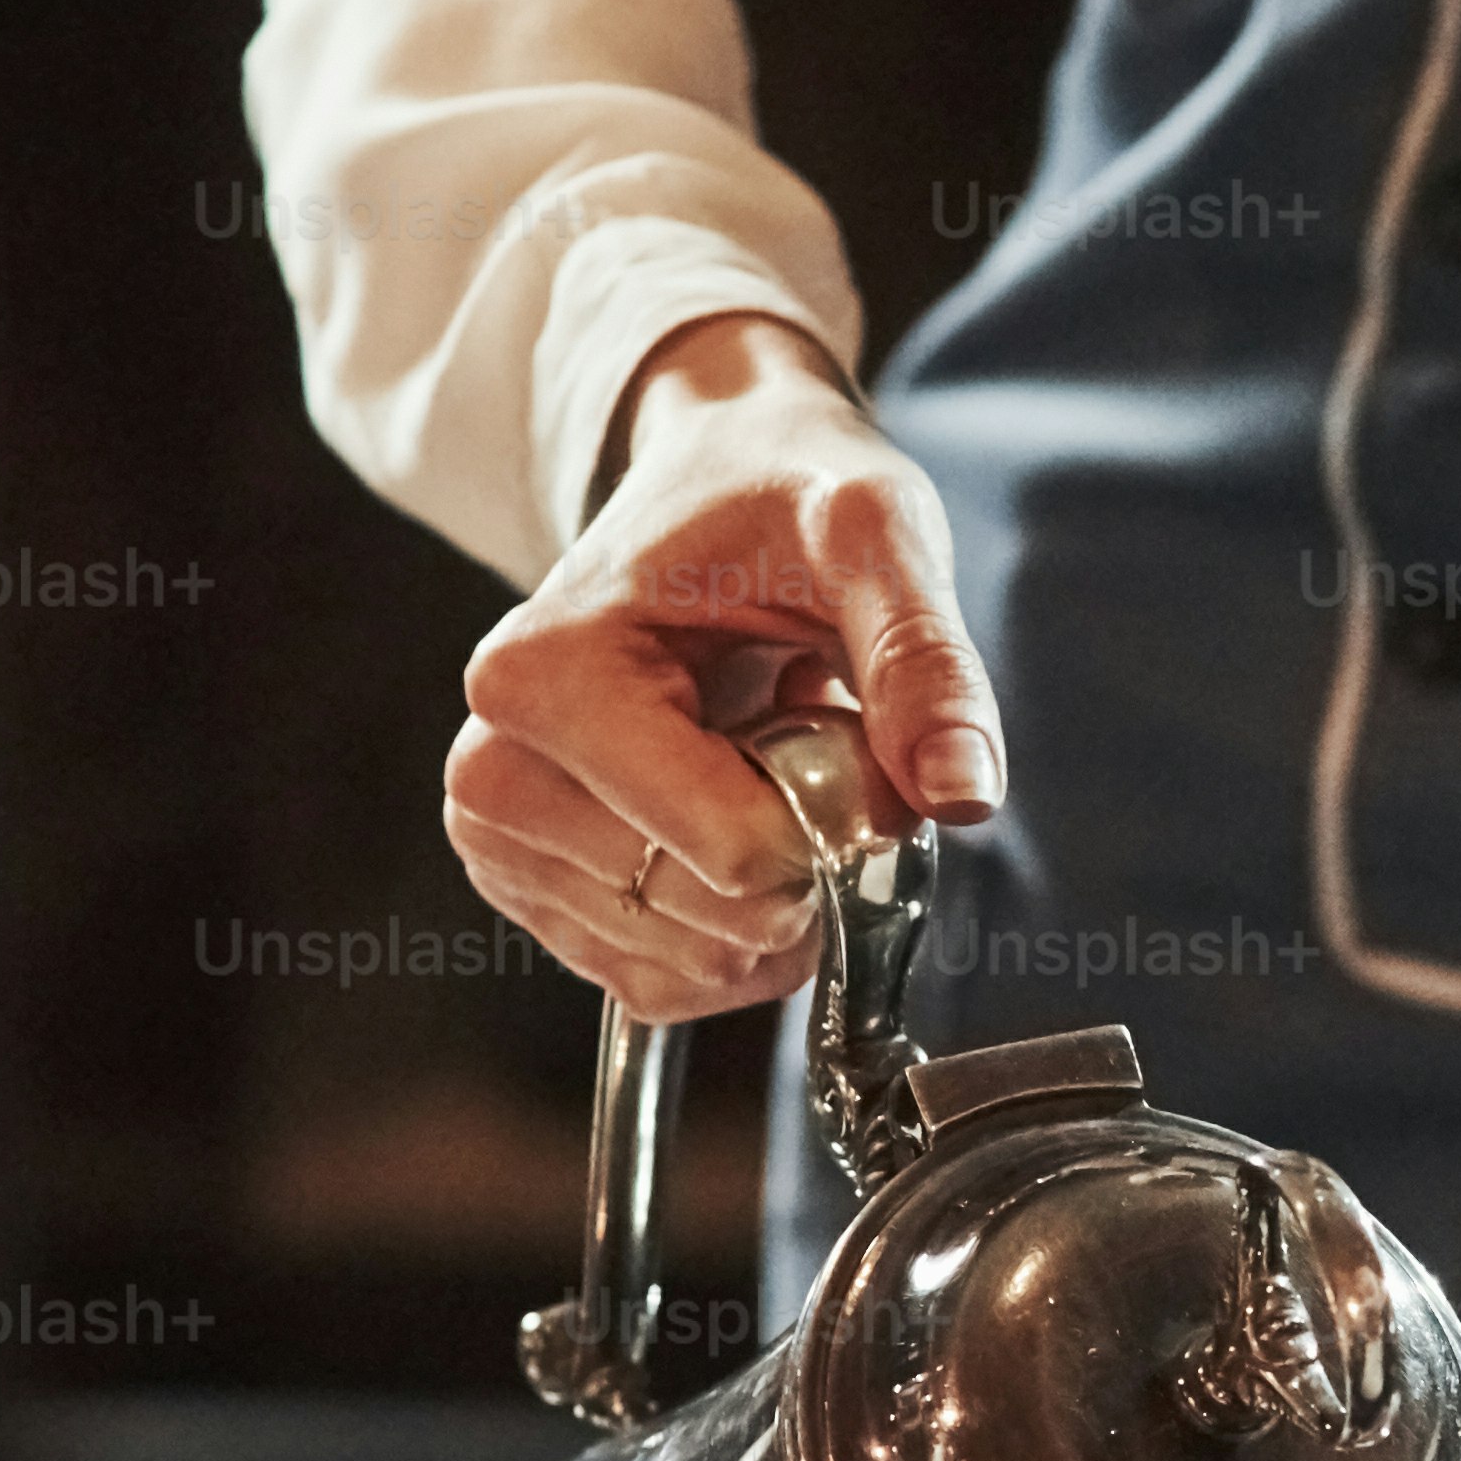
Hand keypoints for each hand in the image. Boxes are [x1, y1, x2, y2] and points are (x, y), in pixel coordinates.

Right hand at [447, 315, 1005, 1022]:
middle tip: (801, 724)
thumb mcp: (870, 534)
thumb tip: (964, 791)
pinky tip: (732, 817)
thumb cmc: (777, 494)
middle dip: (808, 851)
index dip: (838, 811)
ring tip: (756, 755)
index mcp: (543, 676)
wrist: (715, 475)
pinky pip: (665, 985)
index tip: (839, 712)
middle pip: (716, 913)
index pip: (732, 847)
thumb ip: (921, 658)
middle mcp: (496, 771)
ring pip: (696, 965)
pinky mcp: (535, 892)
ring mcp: (504, 843)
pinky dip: (739, 933)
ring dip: (777, 891)